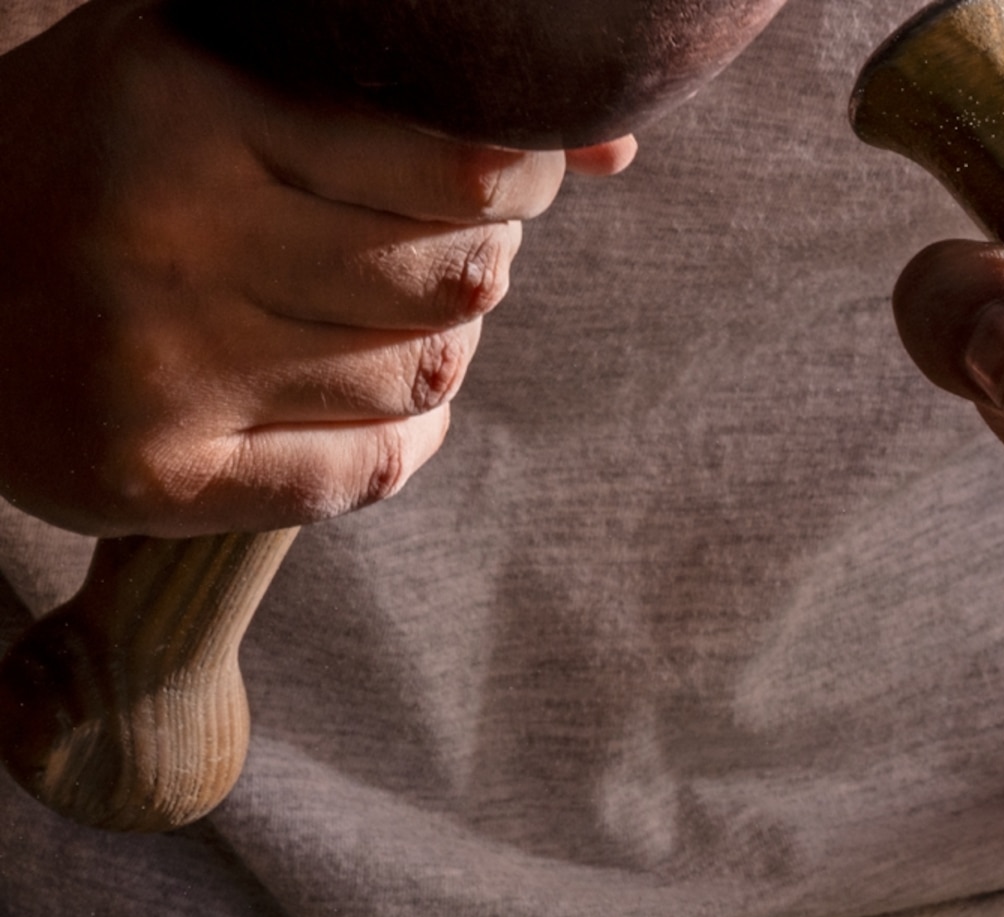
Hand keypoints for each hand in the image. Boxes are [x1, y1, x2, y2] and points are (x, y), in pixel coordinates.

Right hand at [0, 0, 632, 537]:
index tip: (513, 177)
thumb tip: (613, 149)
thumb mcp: (213, 68)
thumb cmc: (104, 158)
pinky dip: (403, 441)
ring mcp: (157, 363)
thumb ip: (389, 87)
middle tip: (450, 248)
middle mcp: (167, 230)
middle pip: (455, 279)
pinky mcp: (154, 476)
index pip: (462, 166)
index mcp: (183, 101)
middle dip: (481, 263)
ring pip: (421, 377)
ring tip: (397, 317)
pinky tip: (380, 406)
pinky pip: (365, 472)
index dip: (521, 177)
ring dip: (444, 351)